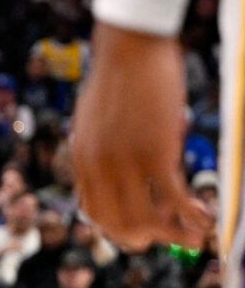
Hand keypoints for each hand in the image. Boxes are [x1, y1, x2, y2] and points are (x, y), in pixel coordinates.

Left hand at [71, 23, 211, 249]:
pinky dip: (191, 216)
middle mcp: (97, 166)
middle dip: (147, 238)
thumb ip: (102, 147)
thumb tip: (117, 168)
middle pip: (119, 223)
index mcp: (81, 158)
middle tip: (172, 239)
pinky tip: (206, 220)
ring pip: (146, 219)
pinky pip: (174, 200)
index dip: (119, 229)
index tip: (142, 232)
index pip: (94, 211)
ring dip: (173, 234)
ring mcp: (124, 163)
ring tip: (195, 237)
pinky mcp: (155, 154)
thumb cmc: (118, 78)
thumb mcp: (96, 119)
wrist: (129, 48)